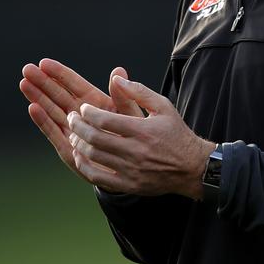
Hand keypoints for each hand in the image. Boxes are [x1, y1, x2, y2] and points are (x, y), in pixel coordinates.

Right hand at [20, 59, 141, 178]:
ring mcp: (74, 131)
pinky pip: (54, 132)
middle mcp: (82, 115)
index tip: (44, 62)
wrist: (134, 165)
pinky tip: (32, 108)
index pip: (75, 85)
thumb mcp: (131, 112)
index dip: (60, 74)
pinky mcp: (69, 149)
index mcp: (97, 102)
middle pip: (59, 95)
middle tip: (27, 69)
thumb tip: (118, 70)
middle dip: (43, 82)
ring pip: (53, 111)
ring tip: (24, 83)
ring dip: (38, 98)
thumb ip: (123, 94)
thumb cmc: (137, 136)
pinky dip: (43, 121)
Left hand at [67, 75, 214, 197]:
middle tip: (71, 118)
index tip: (83, 108)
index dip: (89, 113)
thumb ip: (139, 91)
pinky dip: (84, 166)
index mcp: (143, 130)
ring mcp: (131, 170)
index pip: (105, 120)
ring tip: (74, 134)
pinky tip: (80, 156)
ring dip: (78, 144)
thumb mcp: (163, 106)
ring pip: (94, 157)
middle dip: (77, 126)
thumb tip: (117, 78)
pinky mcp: (129, 185)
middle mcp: (136, 151)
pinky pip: (98, 178)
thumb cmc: (176, 133)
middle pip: (95, 138)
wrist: (191, 166)